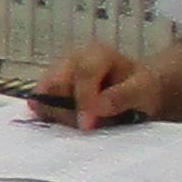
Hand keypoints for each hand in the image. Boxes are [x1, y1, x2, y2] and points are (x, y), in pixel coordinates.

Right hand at [39, 39, 172, 124]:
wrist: (134, 88)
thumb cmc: (140, 87)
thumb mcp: (142, 90)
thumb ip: (122, 97)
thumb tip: (98, 108)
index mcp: (96, 54)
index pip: (84, 75)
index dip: (84, 100)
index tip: (86, 125)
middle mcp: (71, 59)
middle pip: (55, 83)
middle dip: (65, 109)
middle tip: (82, 128)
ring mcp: (56, 71)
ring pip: (42, 94)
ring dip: (55, 113)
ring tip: (75, 125)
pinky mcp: (48, 86)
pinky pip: (39, 102)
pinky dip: (47, 114)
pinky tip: (61, 122)